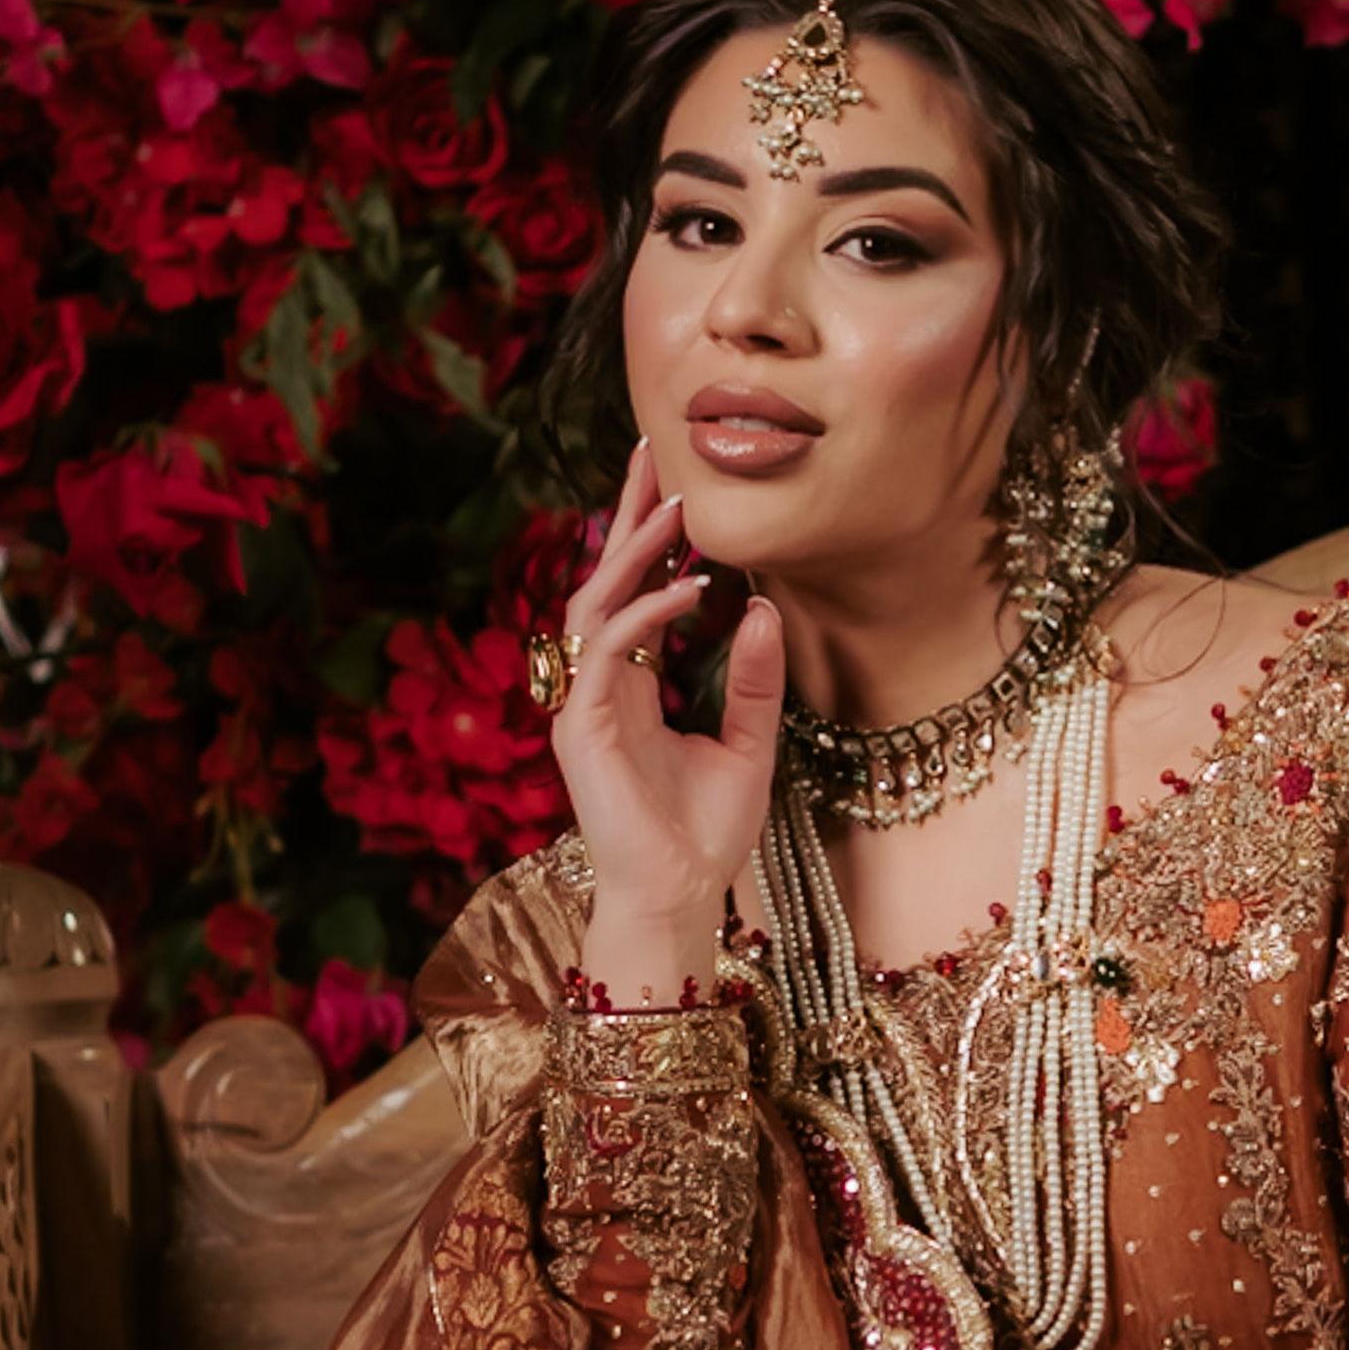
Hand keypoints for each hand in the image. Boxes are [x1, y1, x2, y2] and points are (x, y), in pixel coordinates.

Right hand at [553, 440, 787, 1004]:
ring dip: (635, 553)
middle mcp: (600, 687)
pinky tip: (691, 591)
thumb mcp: (750, 744)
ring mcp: (584, 705)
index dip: (650, 538)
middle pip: (604, 580)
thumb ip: (754, 681)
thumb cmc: (706, 833)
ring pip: (596, 604)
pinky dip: (647, 616)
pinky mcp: (582, 729)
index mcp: (631, 686)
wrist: (682, 897)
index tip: (675, 483)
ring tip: (678, 509)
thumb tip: (766, 611)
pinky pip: (606, 652)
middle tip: (653, 452)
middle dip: (628, 516)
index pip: (634, 592)